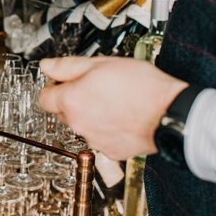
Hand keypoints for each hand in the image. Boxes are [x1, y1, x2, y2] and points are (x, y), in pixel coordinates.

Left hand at [38, 56, 187, 159]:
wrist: (171, 113)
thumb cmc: (141, 87)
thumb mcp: (101, 63)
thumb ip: (68, 66)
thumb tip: (47, 66)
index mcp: (72, 100)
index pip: (44, 98)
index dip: (53, 86)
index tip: (63, 81)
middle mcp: (79, 124)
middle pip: (63, 112)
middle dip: (72, 100)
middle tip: (93, 87)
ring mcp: (94, 140)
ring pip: (82, 126)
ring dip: (90, 115)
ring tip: (113, 101)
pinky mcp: (111, 151)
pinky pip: (100, 138)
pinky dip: (106, 129)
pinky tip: (122, 116)